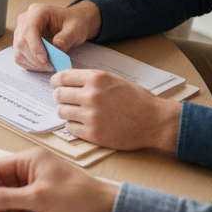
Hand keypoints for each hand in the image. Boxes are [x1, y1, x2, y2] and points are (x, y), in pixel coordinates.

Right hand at [0, 149, 118, 211]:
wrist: (103, 210)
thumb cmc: (77, 195)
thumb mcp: (36, 198)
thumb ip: (5, 197)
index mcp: (28, 159)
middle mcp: (30, 168)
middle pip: (0, 182)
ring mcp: (36, 182)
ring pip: (9, 194)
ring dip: (7, 209)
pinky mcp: (41, 196)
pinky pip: (20, 202)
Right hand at [11, 1, 102, 70]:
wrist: (71, 24)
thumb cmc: (73, 23)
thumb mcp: (75, 29)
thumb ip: (65, 38)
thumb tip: (55, 50)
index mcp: (37, 11)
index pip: (29, 29)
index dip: (35, 46)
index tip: (45, 60)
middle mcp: (25, 20)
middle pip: (21, 42)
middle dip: (35, 58)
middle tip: (51, 66)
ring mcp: (20, 31)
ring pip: (19, 51)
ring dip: (33, 63)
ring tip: (49, 66)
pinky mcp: (20, 42)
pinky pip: (19, 56)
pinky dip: (30, 64)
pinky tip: (43, 65)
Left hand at [51, 70, 181, 152]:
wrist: (154, 121)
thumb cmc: (136, 99)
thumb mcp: (113, 80)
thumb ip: (90, 80)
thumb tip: (66, 81)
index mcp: (96, 79)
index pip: (61, 77)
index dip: (56, 82)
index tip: (57, 85)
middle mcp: (91, 96)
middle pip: (58, 95)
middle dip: (61, 98)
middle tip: (69, 101)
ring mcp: (91, 116)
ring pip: (61, 112)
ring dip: (67, 112)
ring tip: (78, 113)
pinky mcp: (93, 134)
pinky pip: (70, 128)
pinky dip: (74, 126)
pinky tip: (85, 124)